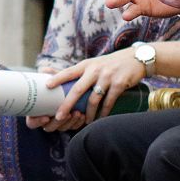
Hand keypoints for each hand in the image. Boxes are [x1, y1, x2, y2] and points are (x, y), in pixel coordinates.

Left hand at [24, 50, 147, 132]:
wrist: (135, 59)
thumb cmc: (108, 64)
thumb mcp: (91, 64)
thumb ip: (73, 71)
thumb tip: (45, 71)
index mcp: (86, 65)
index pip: (68, 72)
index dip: (57, 78)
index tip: (47, 87)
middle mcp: (95, 70)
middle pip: (78, 89)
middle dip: (67, 104)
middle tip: (59, 116)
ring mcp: (107, 77)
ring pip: (93, 99)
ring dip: (88, 113)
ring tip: (84, 121)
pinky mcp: (119, 84)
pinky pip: (109, 101)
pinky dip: (104, 112)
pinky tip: (100, 118)